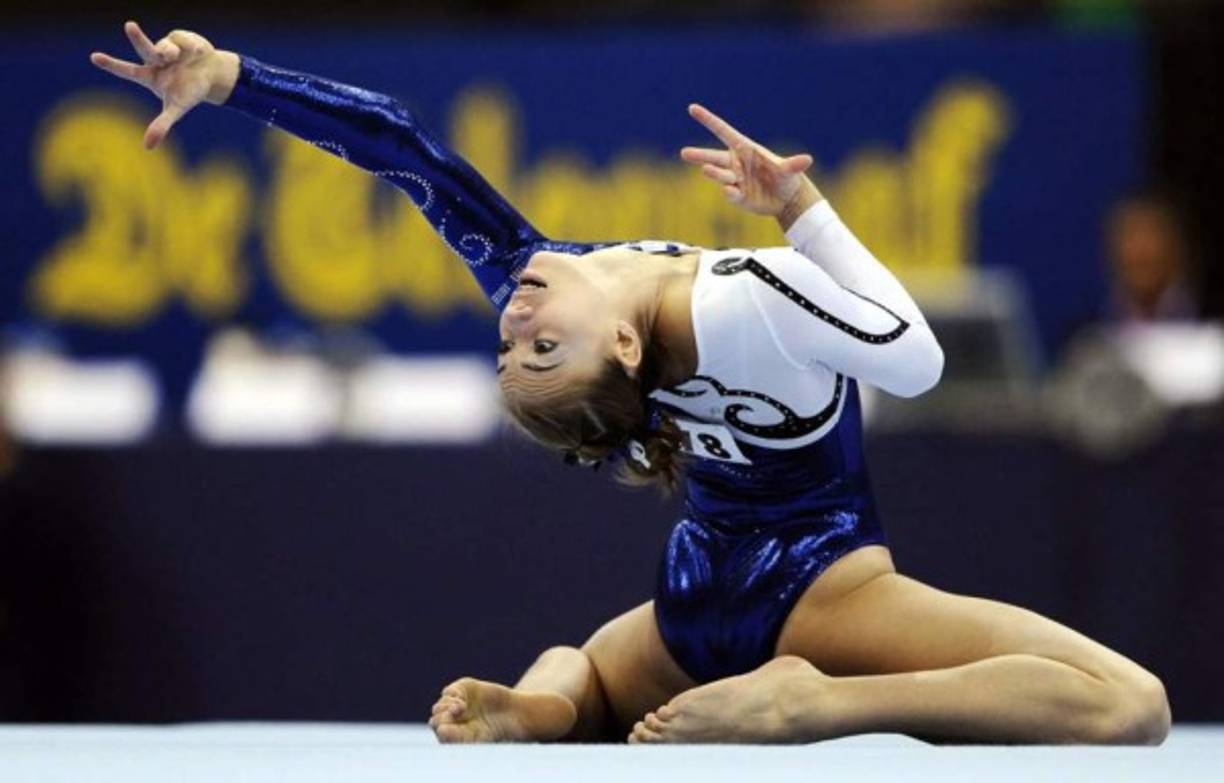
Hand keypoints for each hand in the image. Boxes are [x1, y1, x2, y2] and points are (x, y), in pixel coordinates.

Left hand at [89, 21, 237, 149]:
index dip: (112, 65)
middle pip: (143, 48)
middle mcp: (154, 60)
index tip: (94, 57)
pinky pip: (184, 41)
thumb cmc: (190, 92)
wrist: (213, 75)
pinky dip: (194, 50)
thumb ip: (161, 125)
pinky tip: (198, 55)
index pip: (128, 71)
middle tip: (130, 26)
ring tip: (181, 59)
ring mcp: (166, 47)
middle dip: (137, 37)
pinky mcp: (179, 37)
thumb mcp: (176, 109)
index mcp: (149, 76)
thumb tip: (147, 148)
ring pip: (166, 47)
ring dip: (175, 54)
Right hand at [680, 103, 819, 220]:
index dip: (708, 120)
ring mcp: (734, 179)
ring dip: (713, 173)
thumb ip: (793, 165)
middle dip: (699, 155)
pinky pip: (729, 193)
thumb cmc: (786, 178)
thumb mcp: (789, 171)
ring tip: (706, 169)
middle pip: (713, 157)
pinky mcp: (736, 195)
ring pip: (719, 175)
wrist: (786, 199)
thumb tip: (807, 160)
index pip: (723, 131)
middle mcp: (736, 162)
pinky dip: (729, 192)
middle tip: (684, 153)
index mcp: (745, 148)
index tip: (693, 109)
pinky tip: (732, 190)